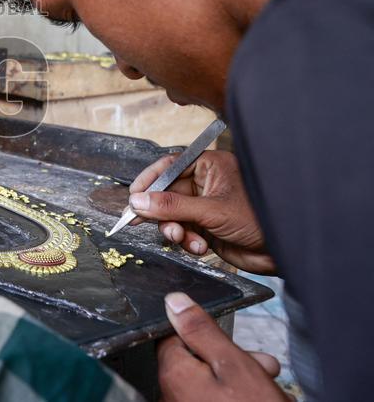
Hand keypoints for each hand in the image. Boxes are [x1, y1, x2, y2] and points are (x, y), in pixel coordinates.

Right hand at [129, 150, 275, 274]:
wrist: (283, 251)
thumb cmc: (260, 219)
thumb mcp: (211, 210)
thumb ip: (172, 206)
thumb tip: (139, 202)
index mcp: (210, 167)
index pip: (169, 166)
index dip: (149, 181)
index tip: (133, 197)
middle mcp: (206, 184)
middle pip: (166, 194)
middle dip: (160, 212)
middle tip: (142, 222)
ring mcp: (205, 207)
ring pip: (172, 216)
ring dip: (174, 230)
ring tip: (182, 238)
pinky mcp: (207, 228)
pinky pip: (183, 231)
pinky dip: (187, 241)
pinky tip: (200, 246)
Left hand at [158, 292, 288, 400]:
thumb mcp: (233, 364)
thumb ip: (202, 330)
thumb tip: (174, 301)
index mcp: (173, 374)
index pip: (174, 336)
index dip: (204, 332)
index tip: (229, 337)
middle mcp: (171, 395)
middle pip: (195, 360)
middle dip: (232, 358)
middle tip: (263, 363)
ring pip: (208, 382)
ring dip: (239, 378)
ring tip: (269, 383)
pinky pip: (211, 399)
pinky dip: (233, 395)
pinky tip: (259, 397)